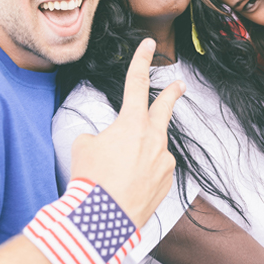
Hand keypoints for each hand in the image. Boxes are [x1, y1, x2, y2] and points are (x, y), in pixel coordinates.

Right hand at [69, 38, 183, 227]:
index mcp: (132, 122)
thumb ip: (99, 136)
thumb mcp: (84, 147)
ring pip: (154, 147)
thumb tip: (107, 142)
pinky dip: (143, 174)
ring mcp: (163, 159)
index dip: (141, 60)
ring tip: (119, 172)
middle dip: (172, 94)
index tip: (148, 44)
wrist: (104, 218)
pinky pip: (155, 170)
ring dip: (140, 153)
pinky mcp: (167, 181)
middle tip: (180, 84)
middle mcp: (153, 137)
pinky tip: (130, 187)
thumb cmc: (91, 179)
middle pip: (165, 108)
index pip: (136, 82)